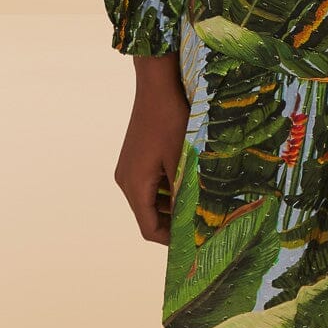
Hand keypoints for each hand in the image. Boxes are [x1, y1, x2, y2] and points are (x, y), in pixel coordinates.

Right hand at [114, 57, 189, 245]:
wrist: (156, 84)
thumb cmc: (170, 121)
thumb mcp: (181, 160)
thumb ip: (182, 194)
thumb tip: (191, 223)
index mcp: (134, 186)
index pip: (148, 228)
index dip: (170, 240)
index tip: (193, 244)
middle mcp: (126, 180)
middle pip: (148, 214)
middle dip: (173, 222)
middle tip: (201, 224)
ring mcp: (129, 168)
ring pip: (149, 199)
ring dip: (171, 204)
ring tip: (199, 204)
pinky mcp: (135, 157)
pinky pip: (149, 183)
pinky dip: (166, 188)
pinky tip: (188, 181)